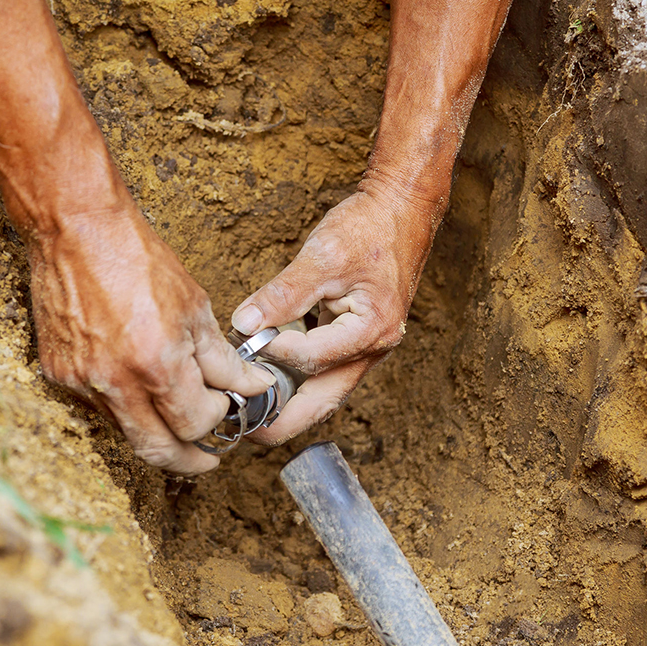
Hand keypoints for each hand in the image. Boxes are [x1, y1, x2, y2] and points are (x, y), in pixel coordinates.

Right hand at [26, 185, 274, 474]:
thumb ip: (222, 360)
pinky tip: (140, 384)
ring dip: (157, 432)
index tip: (226, 406)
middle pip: (157, 451)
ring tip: (178, 416)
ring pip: (127, 433)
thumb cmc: (139, 260)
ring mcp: (81, 382)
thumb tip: (251, 387)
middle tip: (210, 457)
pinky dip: (127, 407)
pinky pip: (100, 408)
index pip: (195, 424)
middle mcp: (114, 382)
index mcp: (155, 363)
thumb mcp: (195, 306)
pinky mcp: (57, 375)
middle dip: (190, 461)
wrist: (76, 230)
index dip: (218, 419)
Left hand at [231, 184, 442, 444]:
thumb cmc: (369, 228)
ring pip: (326, 389)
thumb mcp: (322, 256)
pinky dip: (299, 378)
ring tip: (255, 415)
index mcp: (371, 330)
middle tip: (248, 434)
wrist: (401, 210)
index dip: (278, 351)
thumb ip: (283, 294)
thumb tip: (245, 323)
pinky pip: (326, 369)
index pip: (315, 358)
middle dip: (287, 421)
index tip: (251, 339)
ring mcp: (366, 346)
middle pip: (326, 400)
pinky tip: (273, 378)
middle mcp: (373, 347)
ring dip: (292, 404)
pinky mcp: (356, 338)